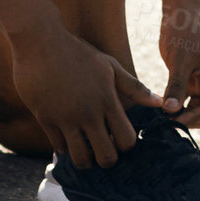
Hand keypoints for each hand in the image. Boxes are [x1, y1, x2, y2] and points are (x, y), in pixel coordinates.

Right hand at [10, 17, 171, 168]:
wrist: (40, 41)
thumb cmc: (77, 52)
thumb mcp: (109, 66)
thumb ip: (134, 87)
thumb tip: (159, 103)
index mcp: (107, 100)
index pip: (126, 140)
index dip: (126, 144)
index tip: (119, 138)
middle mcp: (88, 113)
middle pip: (106, 157)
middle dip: (107, 159)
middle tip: (103, 149)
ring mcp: (65, 118)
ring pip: (81, 159)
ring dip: (85, 158)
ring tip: (85, 148)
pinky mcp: (45, 119)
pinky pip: (58, 147)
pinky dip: (64, 146)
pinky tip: (67, 136)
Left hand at [159, 7, 199, 128]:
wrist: (181, 12)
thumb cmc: (183, 31)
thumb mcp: (179, 60)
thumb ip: (176, 86)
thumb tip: (170, 111)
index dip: (193, 118)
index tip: (172, 122)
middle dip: (189, 118)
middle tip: (166, 121)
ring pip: (198, 109)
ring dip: (183, 114)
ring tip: (162, 116)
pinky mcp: (194, 80)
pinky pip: (188, 100)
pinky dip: (178, 105)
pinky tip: (163, 108)